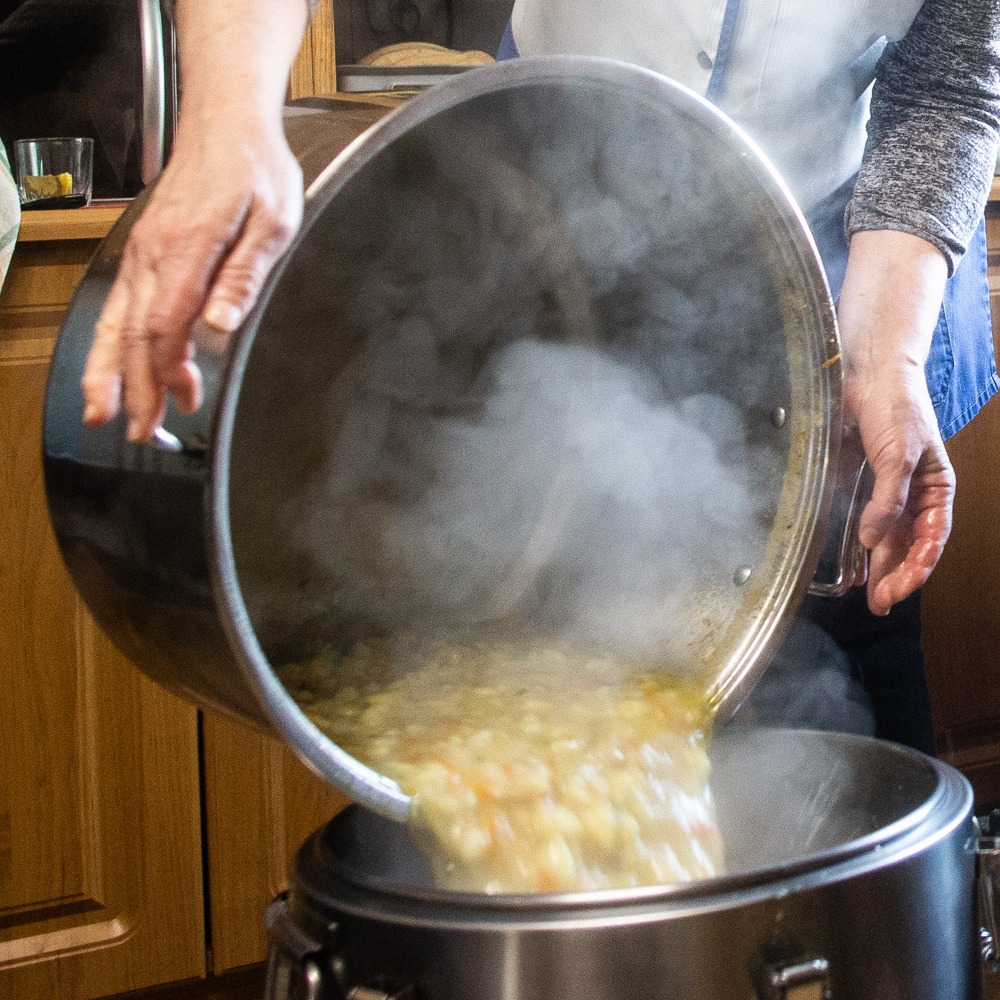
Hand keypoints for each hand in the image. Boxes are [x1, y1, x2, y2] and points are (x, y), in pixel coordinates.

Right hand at [81, 118, 302, 440]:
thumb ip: (246, 274)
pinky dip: (109, 345)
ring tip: (104, 416)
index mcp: (190, 246)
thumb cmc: (256, 172)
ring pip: (117, 322)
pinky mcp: (143, 255)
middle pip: (137, 331)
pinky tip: (108, 372)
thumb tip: (223, 323)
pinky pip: (117, 307)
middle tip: (143, 432)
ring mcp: (143, 254)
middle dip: (136, 386)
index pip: (167, 319)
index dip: (168, 366)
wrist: (225, 126)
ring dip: (111, 372)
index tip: (178, 401)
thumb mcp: (274, 220)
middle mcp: (156, 253)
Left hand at [844, 360, 954, 615]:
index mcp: (937, 488)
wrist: (870, 372)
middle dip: (896, 575)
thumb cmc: (897, 407)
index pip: (931, 538)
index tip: (898, 589)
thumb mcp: (899, 455)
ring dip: (879, 567)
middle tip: (880, 604)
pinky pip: (865, 521)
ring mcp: (889, 489)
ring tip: (868, 595)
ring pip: (888, 538)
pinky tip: (853, 564)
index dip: (917, 567)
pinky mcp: (863, 482)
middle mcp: (915, 493)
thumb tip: (873, 539)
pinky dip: (860, 545)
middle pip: (909, 544)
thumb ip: (887, 498)